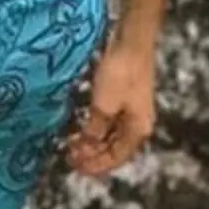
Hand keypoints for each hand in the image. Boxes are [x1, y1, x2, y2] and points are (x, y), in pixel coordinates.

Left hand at [67, 42, 155, 177]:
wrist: (131, 41)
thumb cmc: (120, 74)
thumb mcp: (103, 106)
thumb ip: (94, 129)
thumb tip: (87, 146)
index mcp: (138, 130)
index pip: (117, 157)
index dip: (96, 165)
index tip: (76, 167)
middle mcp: (138, 122)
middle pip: (115, 147)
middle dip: (93, 154)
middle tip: (69, 156)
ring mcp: (133, 109)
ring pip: (111, 134)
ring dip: (92, 141)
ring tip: (72, 143)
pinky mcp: (125, 95)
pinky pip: (109, 120)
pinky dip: (94, 126)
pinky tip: (81, 125)